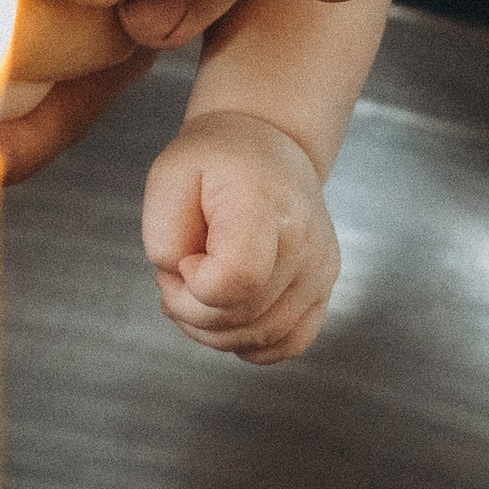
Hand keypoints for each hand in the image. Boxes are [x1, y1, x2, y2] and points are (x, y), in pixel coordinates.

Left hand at [142, 108, 337, 363]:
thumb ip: (164, 236)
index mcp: (265, 204)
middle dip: (191, 309)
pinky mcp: (324, 288)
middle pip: (243, 316)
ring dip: (213, 330)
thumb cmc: (214, 160)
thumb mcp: (168, 176)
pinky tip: (227, 313)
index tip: (185, 258)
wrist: (267, 145)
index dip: (195, 283)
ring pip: (261, 338)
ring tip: (196, 289)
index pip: (237, 278)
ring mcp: (320, 269)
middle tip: (176, 274)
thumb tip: (185, 286)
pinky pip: (288, 343)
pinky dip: (249, 342)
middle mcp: (304, 241)